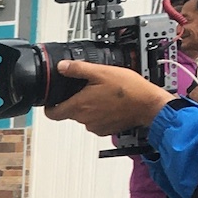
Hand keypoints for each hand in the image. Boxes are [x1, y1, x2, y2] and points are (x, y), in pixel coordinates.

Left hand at [42, 59, 176, 135]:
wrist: (148, 105)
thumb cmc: (128, 90)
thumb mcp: (101, 72)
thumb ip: (78, 69)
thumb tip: (62, 67)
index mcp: (79, 106)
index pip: (52, 114)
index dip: (49, 107)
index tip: (51, 101)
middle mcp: (85, 120)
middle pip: (70, 112)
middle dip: (75, 100)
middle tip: (88, 88)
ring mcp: (95, 126)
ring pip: (84, 117)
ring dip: (89, 107)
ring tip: (103, 94)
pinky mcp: (106, 130)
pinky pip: (96, 122)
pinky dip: (100, 114)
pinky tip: (110, 104)